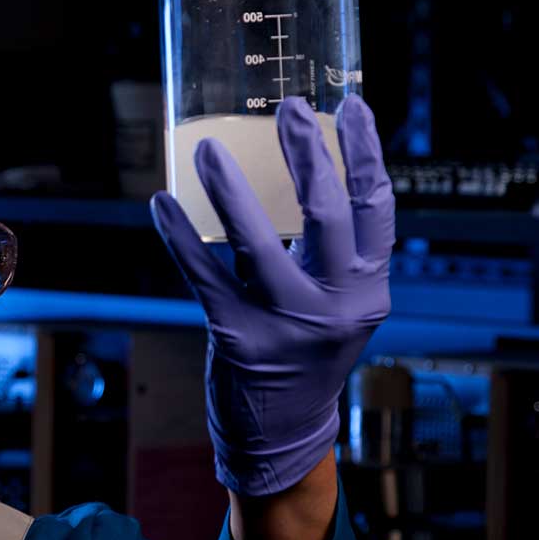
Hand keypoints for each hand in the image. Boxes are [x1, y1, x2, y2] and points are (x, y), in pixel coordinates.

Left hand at [148, 95, 394, 495]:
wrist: (283, 434)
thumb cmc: (306, 352)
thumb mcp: (337, 305)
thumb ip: (329, 254)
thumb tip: (301, 172)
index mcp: (367, 289)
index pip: (376, 209)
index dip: (366, 153)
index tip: (351, 105)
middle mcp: (335, 306)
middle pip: (325, 215)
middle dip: (306, 154)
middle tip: (287, 107)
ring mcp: (286, 325)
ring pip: (256, 243)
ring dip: (229, 189)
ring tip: (207, 148)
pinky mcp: (238, 340)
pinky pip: (203, 276)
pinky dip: (180, 236)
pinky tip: (162, 204)